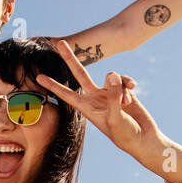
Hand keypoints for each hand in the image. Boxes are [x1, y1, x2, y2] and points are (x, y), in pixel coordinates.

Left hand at [36, 40, 160, 159]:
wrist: (143, 139)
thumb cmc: (125, 134)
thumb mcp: (115, 117)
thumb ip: (112, 95)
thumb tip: (112, 73)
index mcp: (87, 108)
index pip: (66, 94)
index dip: (53, 85)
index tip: (38, 77)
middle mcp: (95, 98)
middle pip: (80, 73)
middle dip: (70, 58)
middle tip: (60, 42)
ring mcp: (109, 92)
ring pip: (111, 76)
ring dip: (120, 87)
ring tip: (126, 103)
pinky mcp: (123, 90)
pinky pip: (123, 79)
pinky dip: (128, 84)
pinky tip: (134, 91)